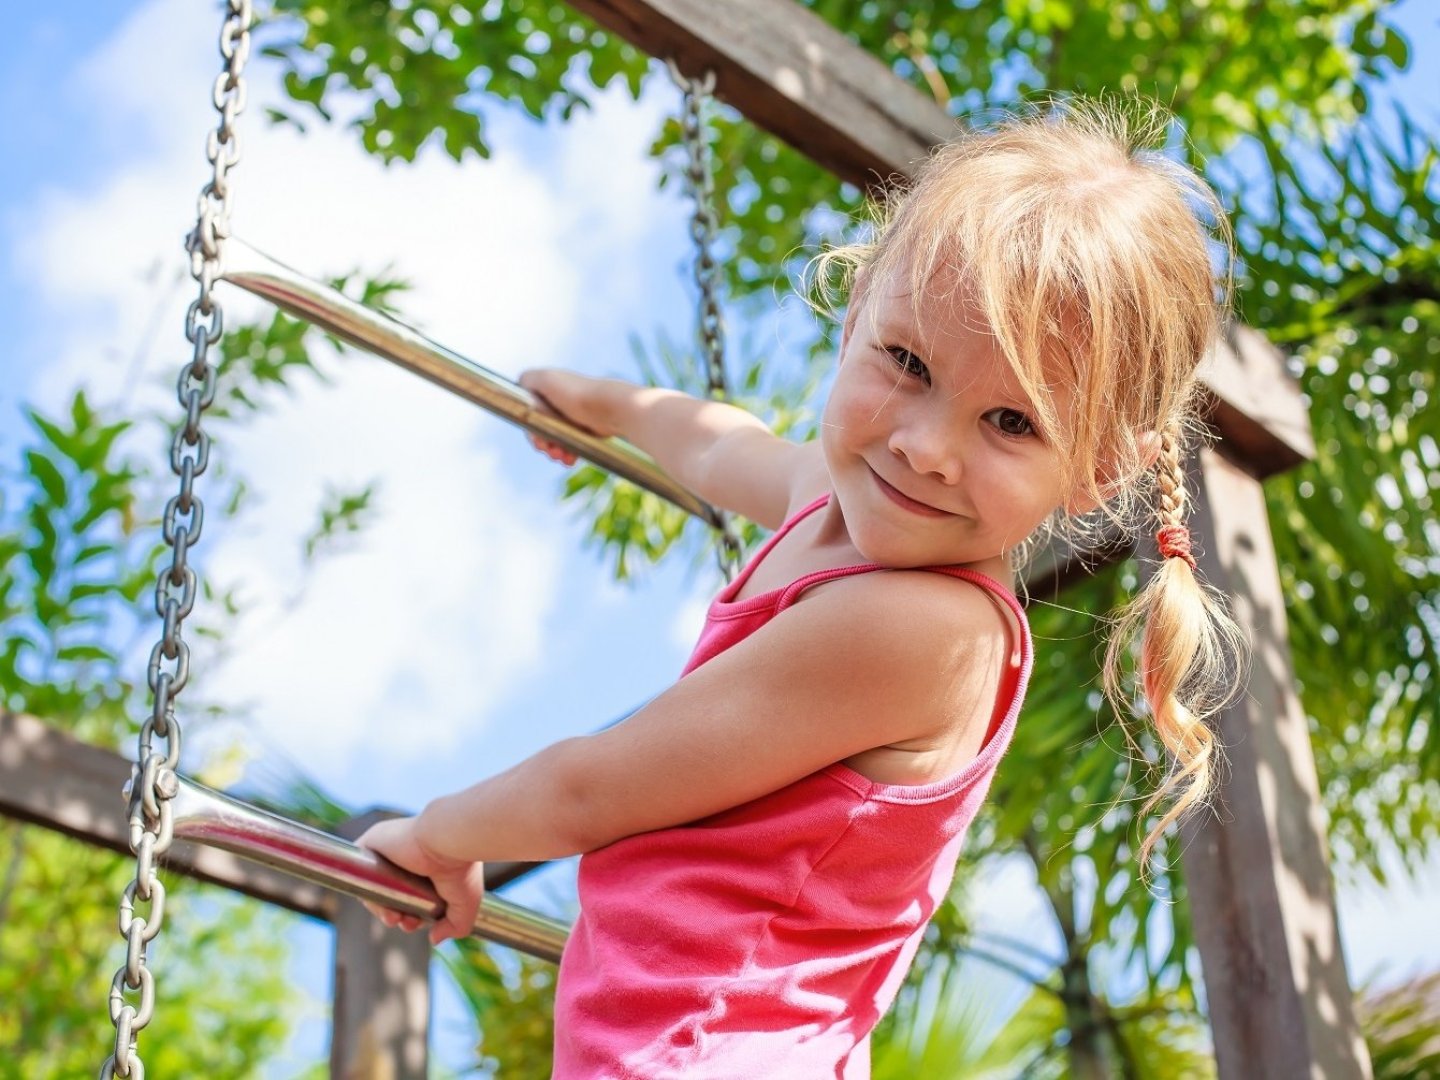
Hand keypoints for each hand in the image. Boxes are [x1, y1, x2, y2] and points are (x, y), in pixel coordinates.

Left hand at [354, 816, 486, 945]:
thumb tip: (434, 939)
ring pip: (373, 887)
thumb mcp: (466, 903)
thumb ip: (456, 925)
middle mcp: (407, 855)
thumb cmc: (461, 868)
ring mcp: (388, 849)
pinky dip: (361, 888)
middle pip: (389, 893)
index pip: (409, 895)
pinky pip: (355, 871)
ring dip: (379, 909)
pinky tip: (379, 901)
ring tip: (393, 918)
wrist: (449, 841)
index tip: (416, 924)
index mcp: (428, 865)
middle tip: (407, 924)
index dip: (409, 915)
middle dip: (395, 915)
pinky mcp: (371, 842)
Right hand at [518, 368, 612, 465]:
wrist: (611, 407)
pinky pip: (572, 445)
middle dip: (543, 443)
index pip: (530, 413)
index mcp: (549, 390)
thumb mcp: (546, 379)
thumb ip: (527, 380)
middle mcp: (560, 402)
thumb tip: (521, 388)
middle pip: (542, 428)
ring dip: (555, 451)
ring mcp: (573, 416)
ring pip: (556, 439)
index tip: (537, 439)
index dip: (530, 429)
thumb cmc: (577, 393)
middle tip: (549, 450)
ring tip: (562, 457)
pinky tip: (570, 459)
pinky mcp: (586, 429)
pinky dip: (568, 453)